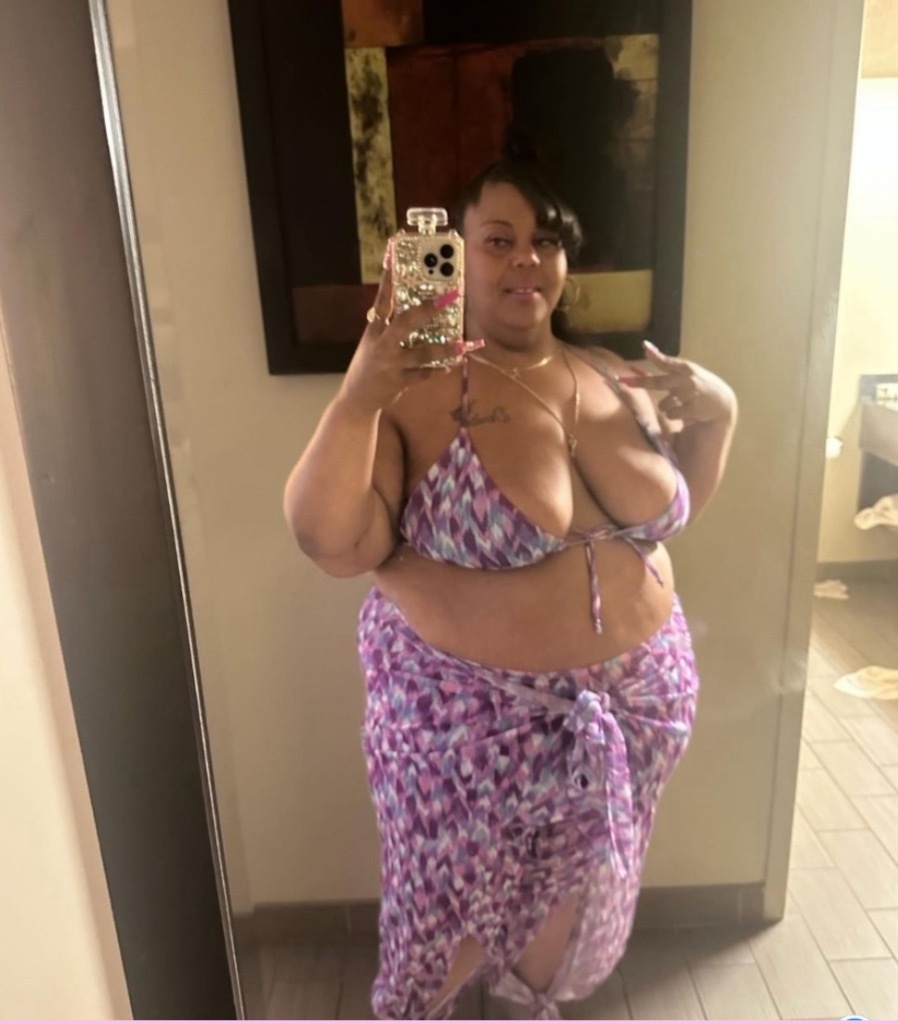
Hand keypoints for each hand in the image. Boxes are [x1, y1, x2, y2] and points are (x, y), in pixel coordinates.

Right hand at [337, 251, 482, 415]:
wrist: (357, 397)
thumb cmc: (370, 363)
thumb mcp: (373, 340)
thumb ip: (389, 324)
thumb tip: (413, 304)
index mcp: (374, 329)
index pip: (382, 300)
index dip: (390, 279)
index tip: (397, 256)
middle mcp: (382, 344)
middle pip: (404, 322)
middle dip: (426, 310)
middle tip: (448, 298)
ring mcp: (391, 363)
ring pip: (420, 354)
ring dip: (442, 349)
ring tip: (460, 344)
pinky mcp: (399, 381)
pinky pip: (423, 375)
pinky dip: (437, 370)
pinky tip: (450, 365)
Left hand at [619, 341, 736, 424]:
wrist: (723, 402)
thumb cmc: (700, 385)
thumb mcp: (687, 372)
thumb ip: (667, 366)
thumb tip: (646, 351)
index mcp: (685, 368)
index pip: (668, 361)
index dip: (655, 355)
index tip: (645, 347)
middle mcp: (686, 379)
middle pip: (658, 383)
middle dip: (639, 383)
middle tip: (622, 381)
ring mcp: (690, 394)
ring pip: (663, 404)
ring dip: (667, 406)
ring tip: (682, 403)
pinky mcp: (692, 409)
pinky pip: (671, 414)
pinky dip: (675, 414)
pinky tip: (687, 412)